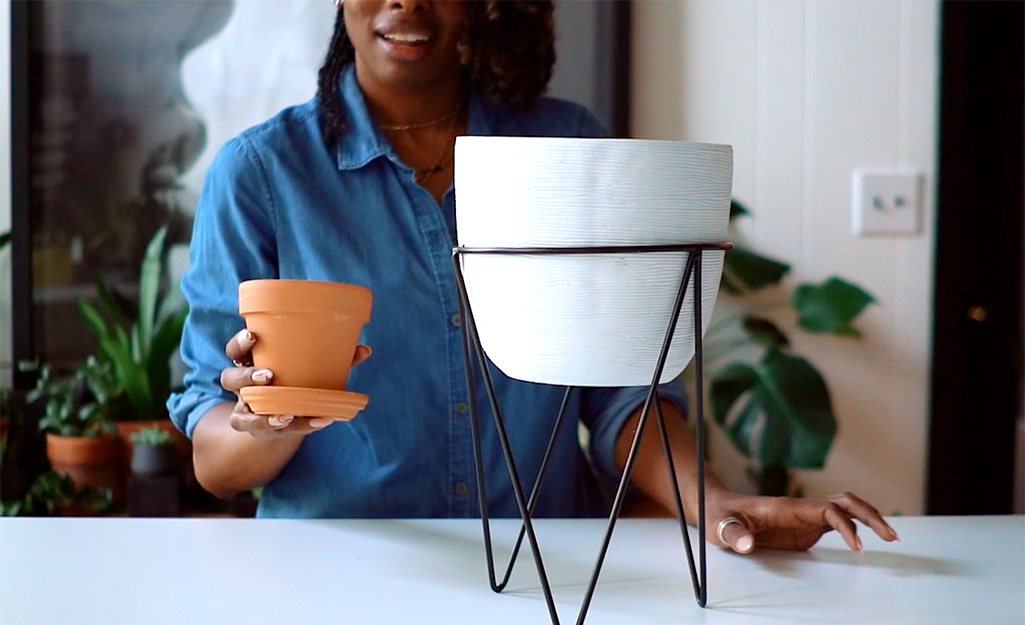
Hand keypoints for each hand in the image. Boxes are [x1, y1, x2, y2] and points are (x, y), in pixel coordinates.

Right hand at [220, 328, 371, 437]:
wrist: (283, 416)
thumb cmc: (295, 381)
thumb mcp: (308, 368)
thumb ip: (335, 359)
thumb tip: (364, 350)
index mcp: (252, 362)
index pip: (236, 350)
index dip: (241, 343)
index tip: (254, 334)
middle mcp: (243, 387)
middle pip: (230, 379)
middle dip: (247, 376)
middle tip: (269, 375)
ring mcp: (247, 411)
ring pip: (241, 414)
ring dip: (262, 414)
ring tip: (286, 413)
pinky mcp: (258, 430)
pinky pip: (263, 432)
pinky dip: (285, 429)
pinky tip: (302, 424)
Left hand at [707, 491, 899, 553]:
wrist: (717, 509)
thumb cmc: (719, 516)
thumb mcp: (720, 526)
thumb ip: (733, 535)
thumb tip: (746, 545)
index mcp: (787, 507)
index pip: (827, 510)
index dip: (846, 525)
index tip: (858, 547)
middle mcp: (801, 508)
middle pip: (845, 502)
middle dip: (870, 515)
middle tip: (892, 535)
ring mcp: (804, 517)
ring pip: (844, 510)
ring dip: (868, 519)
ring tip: (892, 536)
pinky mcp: (804, 527)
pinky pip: (836, 523)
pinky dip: (855, 530)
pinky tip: (867, 543)